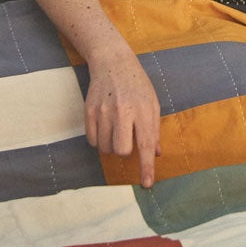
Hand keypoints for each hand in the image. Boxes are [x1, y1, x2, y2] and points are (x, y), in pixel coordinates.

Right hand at [83, 50, 161, 186]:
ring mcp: (103, 111)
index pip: (146, 145)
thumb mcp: (152, 103)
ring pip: (105, 148)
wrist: (112, 62)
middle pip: (121, 150)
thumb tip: (156, 154)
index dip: (146, 167)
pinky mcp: (89, 111)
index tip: (147, 184)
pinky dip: (99, 140)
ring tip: (115, 129)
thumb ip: (154, 129)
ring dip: (111, 145)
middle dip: (124, 151)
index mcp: (142, 110)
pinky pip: (93, 140)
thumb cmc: (137, 84)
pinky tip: (105, 126)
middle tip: (126, 138)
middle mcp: (122, 111)